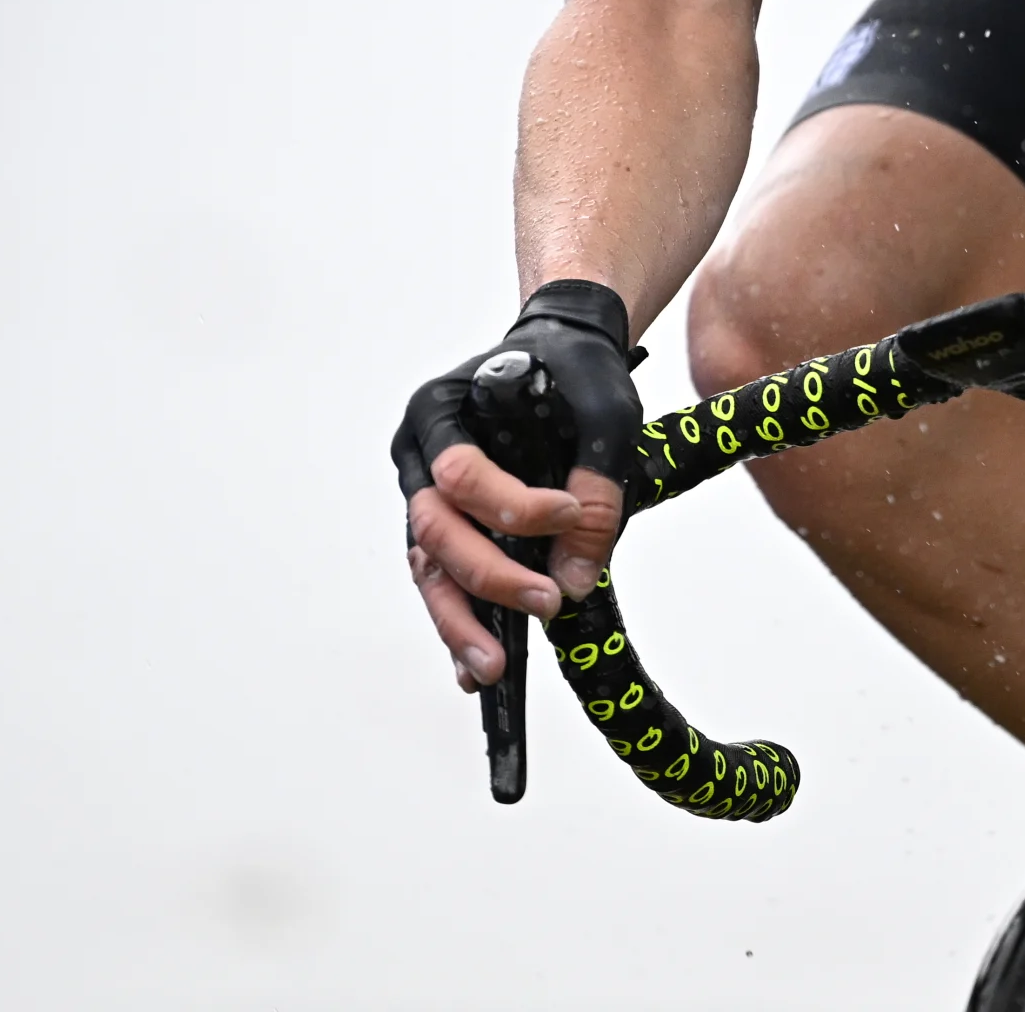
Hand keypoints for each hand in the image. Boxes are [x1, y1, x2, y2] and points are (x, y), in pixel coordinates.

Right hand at [392, 281, 643, 690]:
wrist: (561, 355)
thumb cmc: (574, 372)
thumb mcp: (604, 413)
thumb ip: (596, 489)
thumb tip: (576, 578)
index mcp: (439, 411)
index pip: (460, 473)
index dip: (512, 505)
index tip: (566, 514)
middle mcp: (419, 456)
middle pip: (435, 528)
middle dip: (488, 574)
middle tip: (544, 602)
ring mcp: (427, 497)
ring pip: (430, 567)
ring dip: (461, 619)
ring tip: (493, 668)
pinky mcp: (446, 531)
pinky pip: (443, 582)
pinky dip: (460, 623)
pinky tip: (474, 669)